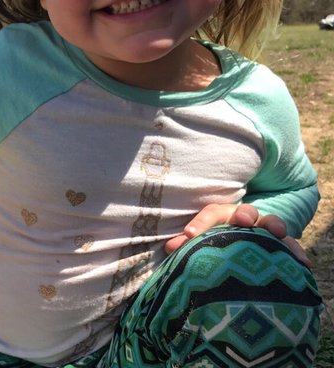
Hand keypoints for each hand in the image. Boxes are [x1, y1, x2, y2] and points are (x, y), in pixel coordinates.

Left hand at [165, 202, 311, 265]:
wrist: (245, 233)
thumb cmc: (221, 237)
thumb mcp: (206, 238)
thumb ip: (189, 243)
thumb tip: (170, 249)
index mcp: (223, 214)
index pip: (211, 214)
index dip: (200, 223)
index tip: (190, 235)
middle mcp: (245, 217)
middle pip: (244, 211)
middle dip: (243, 214)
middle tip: (242, 220)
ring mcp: (265, 228)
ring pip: (271, 221)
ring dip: (274, 224)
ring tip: (278, 232)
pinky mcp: (282, 243)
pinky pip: (292, 246)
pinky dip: (297, 253)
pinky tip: (305, 264)